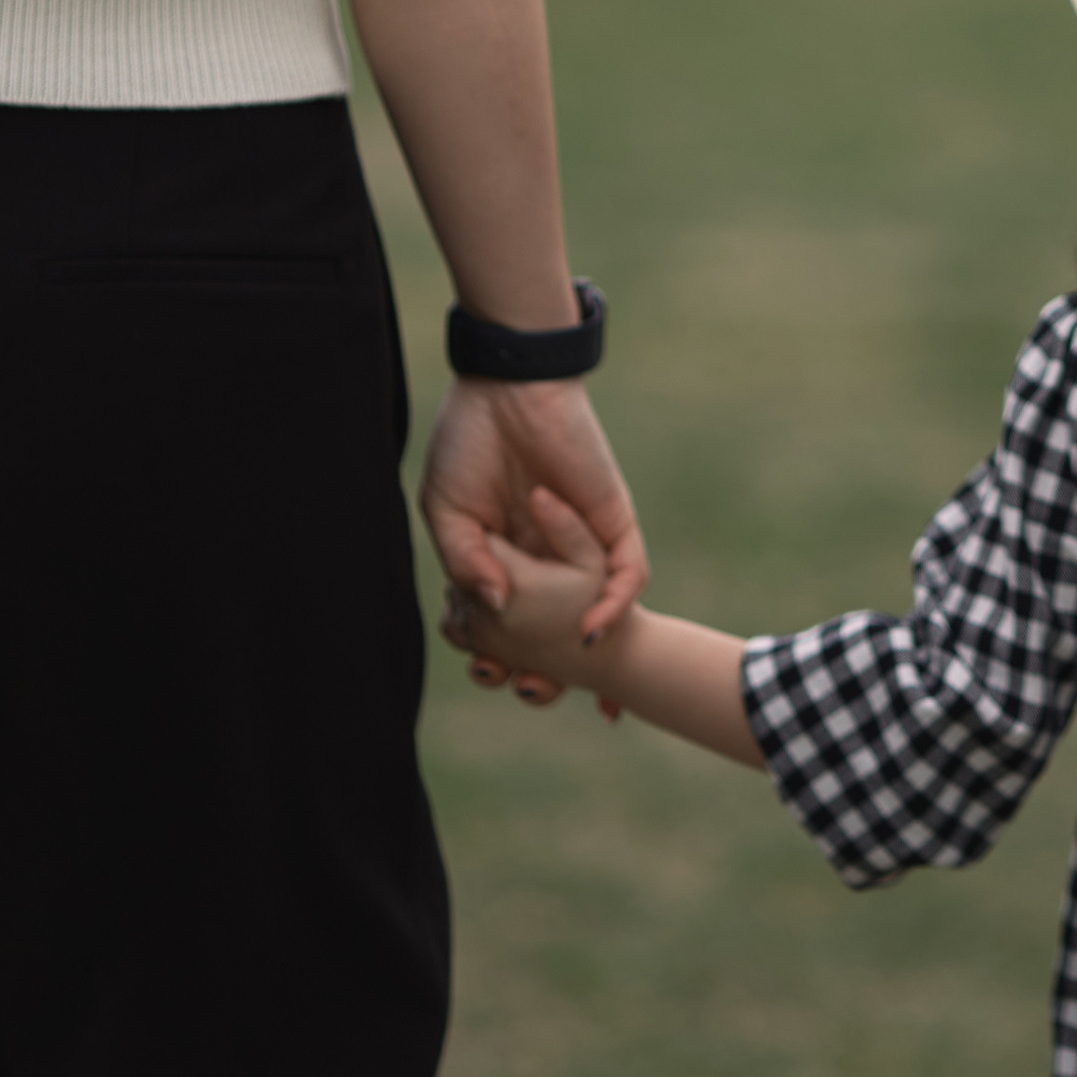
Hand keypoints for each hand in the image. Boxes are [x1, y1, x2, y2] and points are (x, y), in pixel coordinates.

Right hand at [419, 376, 645, 662]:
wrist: (505, 385)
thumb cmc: (468, 441)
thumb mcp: (447, 511)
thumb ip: (466, 562)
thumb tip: (496, 609)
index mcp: (508, 555)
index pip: (516, 619)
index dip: (506, 652)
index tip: (491, 674)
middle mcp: (549, 554)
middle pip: (562, 625)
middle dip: (554, 666)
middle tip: (534, 690)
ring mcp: (583, 539)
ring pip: (600, 607)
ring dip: (588, 643)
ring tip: (565, 672)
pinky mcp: (613, 519)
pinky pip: (628, 571)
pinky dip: (615, 602)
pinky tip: (591, 626)